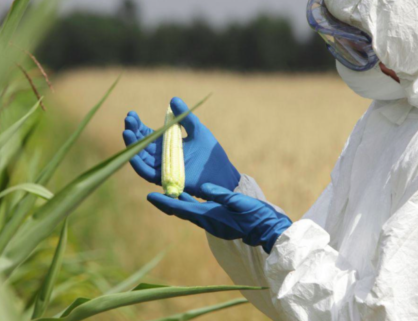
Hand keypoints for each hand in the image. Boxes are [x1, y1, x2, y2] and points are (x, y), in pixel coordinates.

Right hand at [122, 97, 240, 193]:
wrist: (221, 173)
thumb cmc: (209, 153)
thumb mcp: (196, 129)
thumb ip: (185, 117)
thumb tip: (173, 99)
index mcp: (165, 144)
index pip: (146, 134)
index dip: (137, 125)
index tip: (132, 114)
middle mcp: (160, 156)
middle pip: (140, 144)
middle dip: (132, 131)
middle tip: (128, 119)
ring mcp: (161, 168)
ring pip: (140, 157)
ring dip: (131, 145)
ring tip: (126, 132)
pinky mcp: (164, 179)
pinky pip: (146, 173)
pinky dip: (137, 163)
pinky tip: (132, 153)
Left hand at [147, 183, 291, 253]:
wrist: (267, 230)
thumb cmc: (254, 215)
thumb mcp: (238, 202)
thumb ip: (220, 195)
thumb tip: (203, 187)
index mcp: (209, 216)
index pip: (181, 208)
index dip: (165, 202)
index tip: (150, 196)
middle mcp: (207, 221)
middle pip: (181, 210)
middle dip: (167, 203)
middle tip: (152, 195)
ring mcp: (213, 223)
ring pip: (189, 211)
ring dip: (178, 202)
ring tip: (167, 192)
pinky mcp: (218, 221)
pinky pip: (199, 211)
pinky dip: (190, 203)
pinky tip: (189, 196)